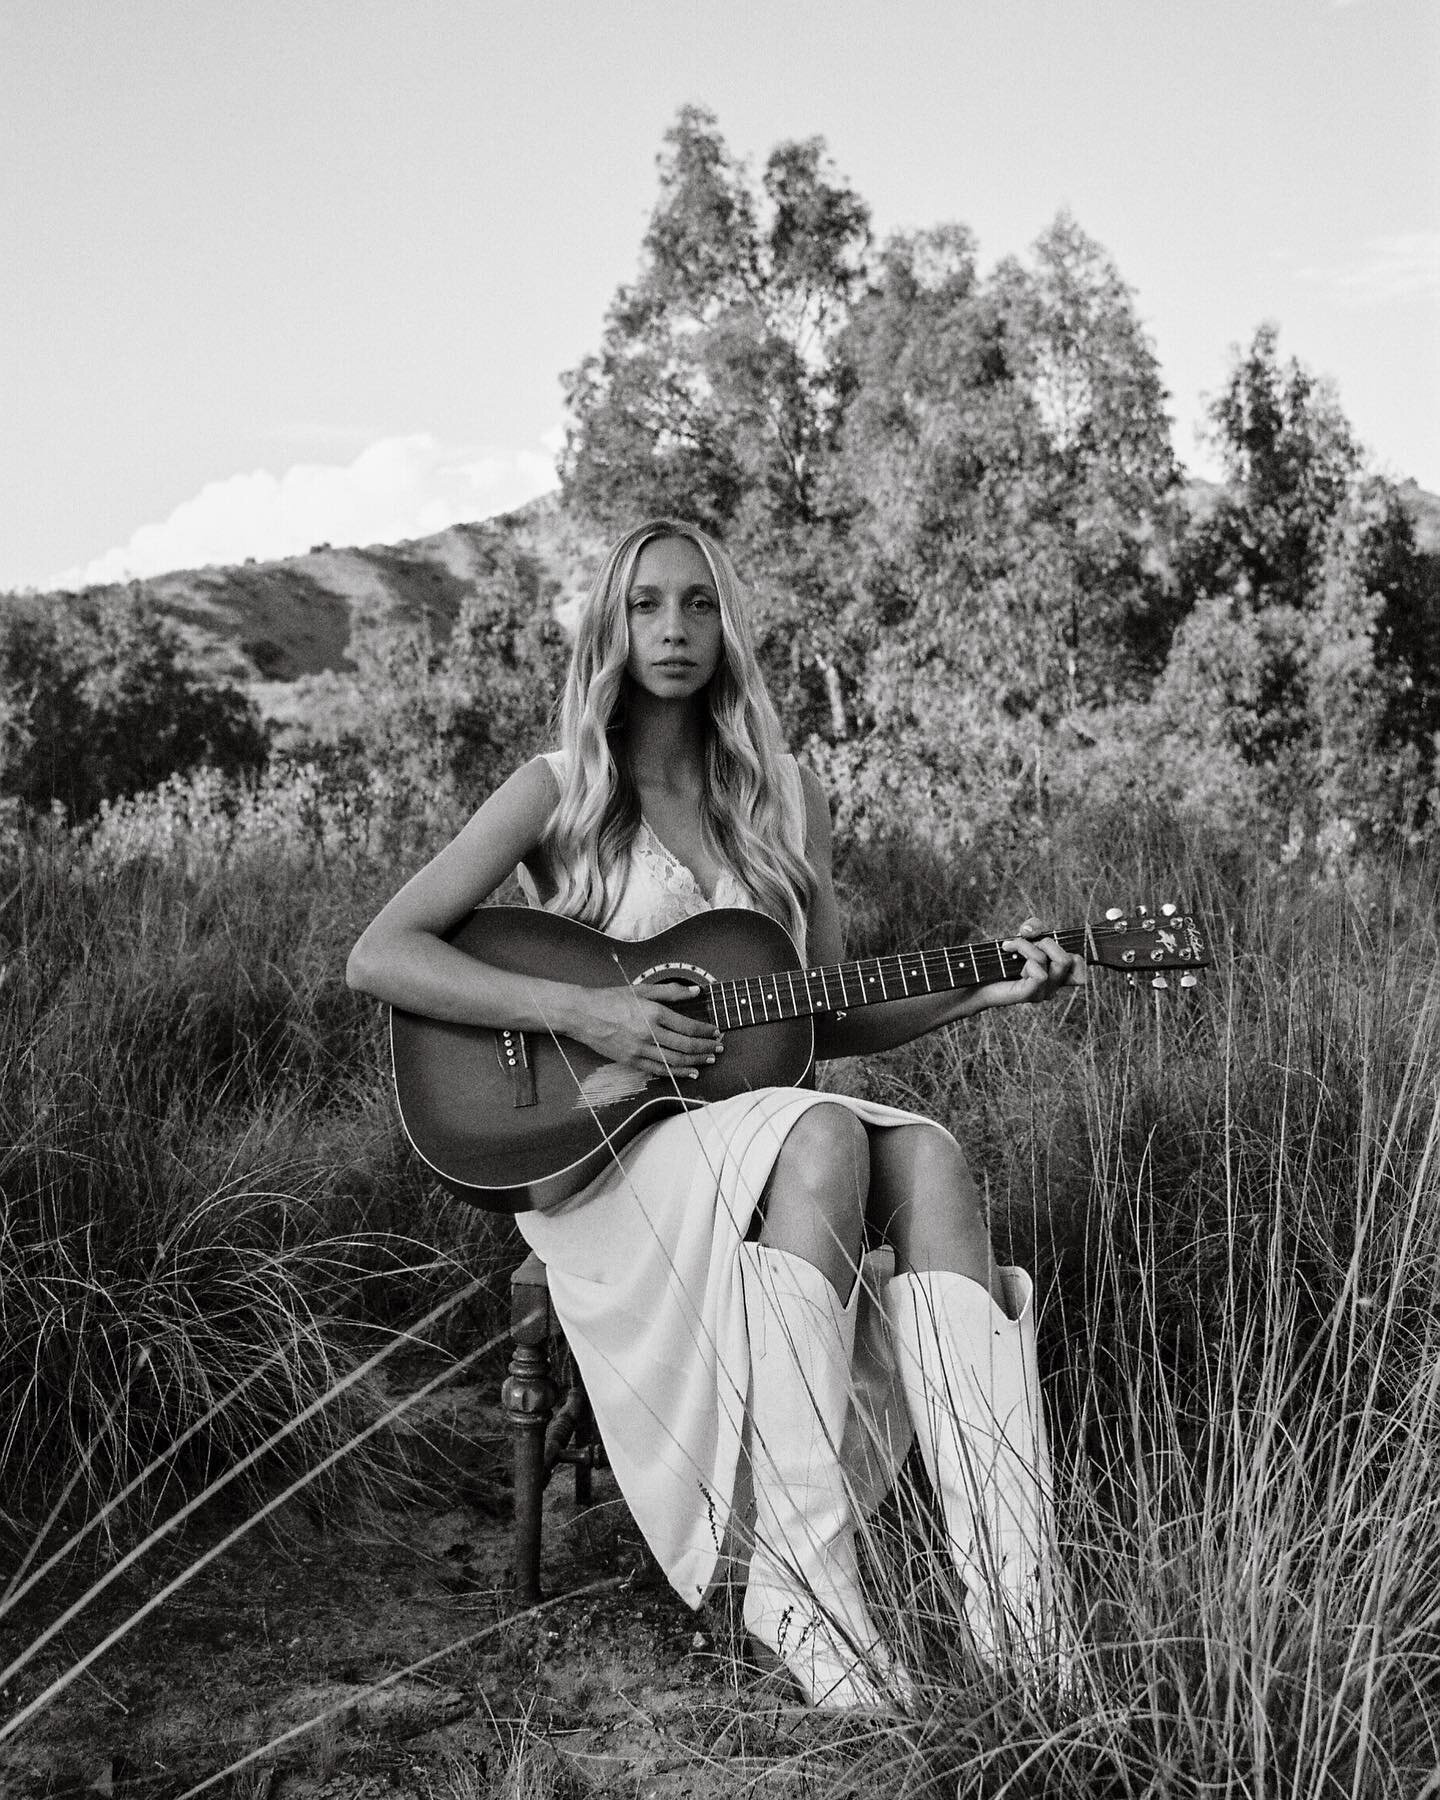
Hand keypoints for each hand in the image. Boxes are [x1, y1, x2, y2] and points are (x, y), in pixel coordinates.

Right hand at [568, 979, 721, 1078]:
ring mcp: (640, 1049)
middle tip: (718, 1048)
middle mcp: (649, 1033)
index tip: (716, 1032)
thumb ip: (670, 991)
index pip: (688, 1026)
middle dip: (706, 1048)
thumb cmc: (611, 999)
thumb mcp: (641, 989)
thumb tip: (695, 991)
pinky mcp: (631, 1061)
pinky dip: (677, 1072)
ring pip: (675, 1061)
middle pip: (686, 1046)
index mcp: (653, 1013)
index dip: (706, 1031)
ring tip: (708, 1061)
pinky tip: (689, 1072)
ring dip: (695, 1062)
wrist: (583, 1014)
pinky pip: (659, 1070)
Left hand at [983, 916, 1084, 1011]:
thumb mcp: (1023, 937)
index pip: (1080, 964)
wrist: (976, 975)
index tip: (1050, 942)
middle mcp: (1054, 985)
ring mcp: (1043, 992)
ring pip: (1054, 962)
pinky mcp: (1030, 995)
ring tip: (1010, 948)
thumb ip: (1034, 928)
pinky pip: (1041, 973)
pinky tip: (1008, 958)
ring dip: (1028, 946)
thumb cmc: (1000, 957)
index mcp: (1056, 973)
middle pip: (1069, 959)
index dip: (1074, 949)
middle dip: (1046, 942)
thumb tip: (1030, 932)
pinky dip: (1024, 957)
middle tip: (1024, 943)